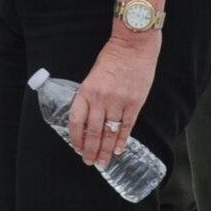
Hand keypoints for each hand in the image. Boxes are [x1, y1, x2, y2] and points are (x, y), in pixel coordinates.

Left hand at [68, 33, 158, 167]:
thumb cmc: (111, 59)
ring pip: (110, 133)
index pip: (77, 121)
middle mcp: (101, 99)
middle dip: (91, 150)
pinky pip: (126, 127)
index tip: (76, 147)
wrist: (132, 48)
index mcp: (86, 91)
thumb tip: (86, 117)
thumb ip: (89, 96)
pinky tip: (119, 150)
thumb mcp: (92, 76)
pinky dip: (122, 140)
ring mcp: (119, 102)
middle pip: (93, 131)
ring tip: (103, 162)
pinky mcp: (134, 104)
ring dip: (106, 150)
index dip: (76, 137)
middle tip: (89, 162)